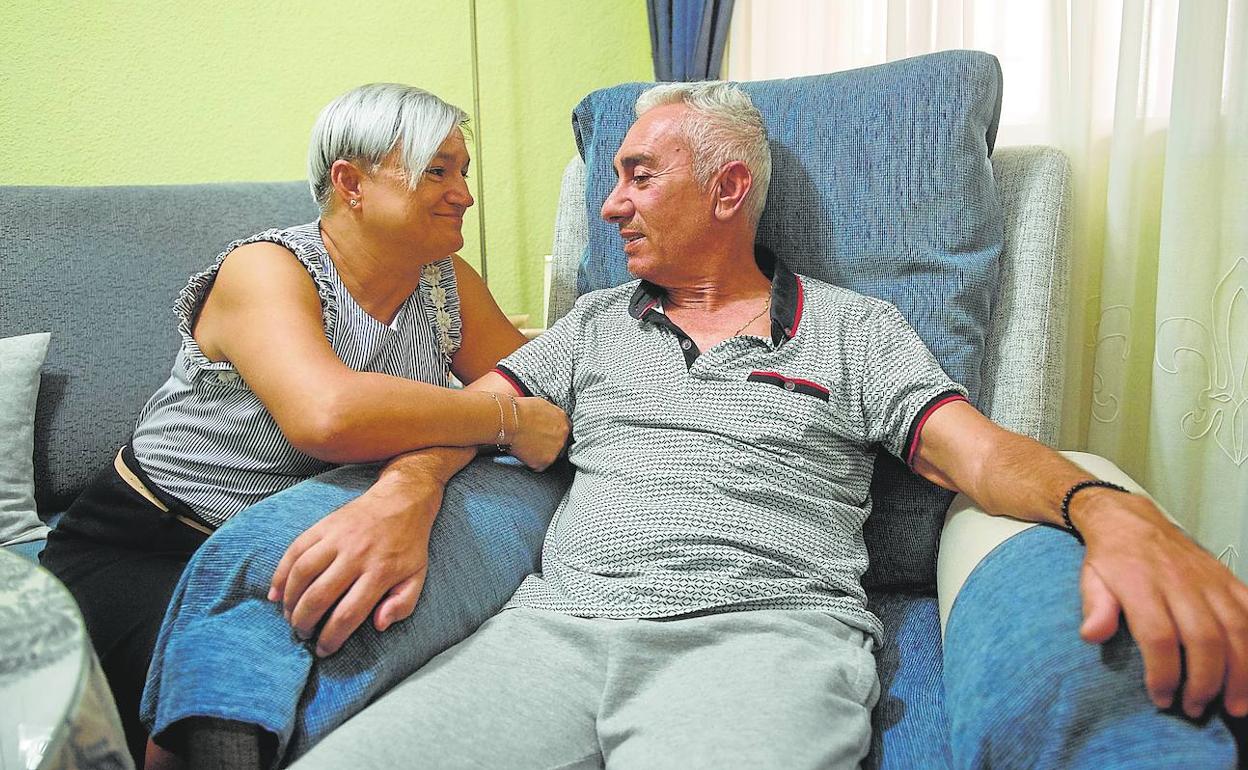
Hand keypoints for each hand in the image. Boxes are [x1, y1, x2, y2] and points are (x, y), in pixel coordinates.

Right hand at [267, 471, 442, 656]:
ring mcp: (338, 538)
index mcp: (380, 572)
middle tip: (302, 634)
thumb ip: (402, 604)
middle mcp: (356, 555)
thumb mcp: (418, 577)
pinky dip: (281, 573)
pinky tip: (276, 592)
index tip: (324, 650)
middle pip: (319, 596)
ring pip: (302, 573)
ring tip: (290, 616)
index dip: (332, 638)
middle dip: (305, 622)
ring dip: (290, 600)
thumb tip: (379, 625)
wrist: (402, 499)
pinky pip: (295, 550)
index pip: (349, 613)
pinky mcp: (324, 525)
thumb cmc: (409, 544)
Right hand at [508, 396, 570, 470]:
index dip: (553, 432)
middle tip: (535, 442)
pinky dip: (532, 462)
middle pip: (559, 444)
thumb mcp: (540, 403)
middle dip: (549, 444)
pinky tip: (524, 454)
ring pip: (550, 456)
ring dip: (541, 454)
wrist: (509, 421)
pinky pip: (539, 465)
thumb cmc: (519, 410)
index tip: (545, 434)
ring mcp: (555, 450)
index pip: (564, 430)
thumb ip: (549, 412)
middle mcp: (563, 435)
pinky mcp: (544, 462)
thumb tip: (545, 415)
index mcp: (563, 419)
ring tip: (527, 448)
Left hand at [1075, 489, 1247, 717]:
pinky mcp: (1229, 580)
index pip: (1159, 636)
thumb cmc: (1110, 560)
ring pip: (1237, 631)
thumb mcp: (1090, 579)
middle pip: (1204, 639)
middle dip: (1205, 682)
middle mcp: (1180, 582)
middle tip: (1196, 709)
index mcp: (1141, 583)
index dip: (1163, 673)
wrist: (1132, 520)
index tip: (1161, 699)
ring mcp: (1209, 580)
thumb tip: (1092, 635)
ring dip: (1241, 674)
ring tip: (1234, 707)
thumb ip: (1095, 607)